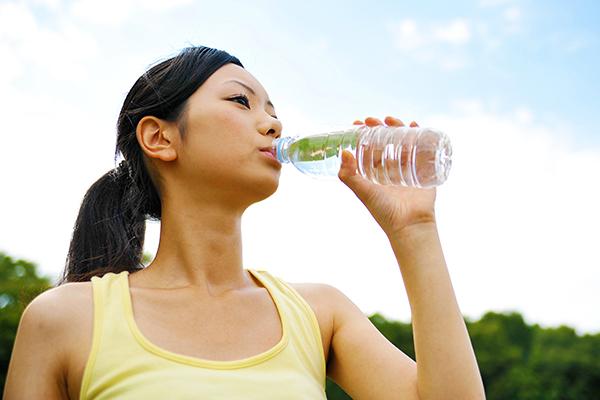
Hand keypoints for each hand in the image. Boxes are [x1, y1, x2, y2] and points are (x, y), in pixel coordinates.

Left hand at [338, 116, 436, 237]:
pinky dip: (421, 135)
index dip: (363, 135)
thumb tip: (343, 152)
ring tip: (392, 120)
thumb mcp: (363, 192)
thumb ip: (349, 176)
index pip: (368, 148)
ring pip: (403, 141)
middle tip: (373, 120)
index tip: (358, 123)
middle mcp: (391, 168)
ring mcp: (408, 167)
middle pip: (386, 141)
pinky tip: (415, 125)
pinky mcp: (423, 169)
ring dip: (398, 127)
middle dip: (380, 128)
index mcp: (376, 172)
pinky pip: (423, 149)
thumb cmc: (384, 211)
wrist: (410, 225)